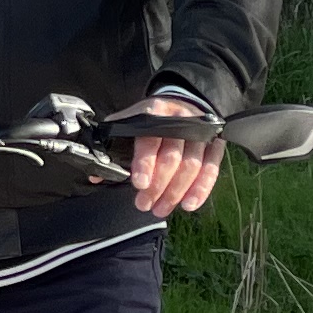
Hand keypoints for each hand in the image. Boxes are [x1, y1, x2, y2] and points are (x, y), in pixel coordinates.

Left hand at [116, 99, 225, 216]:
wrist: (179, 102)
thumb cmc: (150, 119)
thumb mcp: (129, 122)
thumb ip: (114, 146)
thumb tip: (97, 176)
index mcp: (153, 113)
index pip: (149, 141)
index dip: (144, 163)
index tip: (139, 183)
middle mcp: (180, 121)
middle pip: (172, 157)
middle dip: (158, 186)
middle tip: (145, 204)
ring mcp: (200, 133)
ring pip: (192, 166)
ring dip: (176, 192)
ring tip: (161, 209)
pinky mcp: (214, 144)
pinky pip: (211, 168)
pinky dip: (201, 189)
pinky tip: (189, 204)